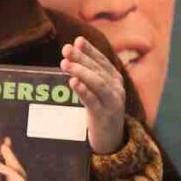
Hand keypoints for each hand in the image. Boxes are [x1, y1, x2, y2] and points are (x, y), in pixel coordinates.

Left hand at [60, 36, 125, 153]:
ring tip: (65, 64)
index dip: (90, 50)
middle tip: (66, 49)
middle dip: (81, 58)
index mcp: (115, 79)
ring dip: (81, 71)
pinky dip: (83, 90)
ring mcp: (111, 102)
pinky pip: (92, 101)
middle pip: (98, 70)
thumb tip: (73, 48)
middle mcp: (116, 88)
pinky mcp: (103, 116)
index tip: (77, 40)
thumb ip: (88, 72)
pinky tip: (73, 82)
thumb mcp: (97, 90)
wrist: (111, 140)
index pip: (102, 61)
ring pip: (97, 83)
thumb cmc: (100, 110)